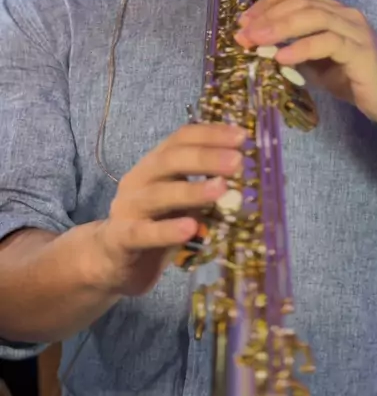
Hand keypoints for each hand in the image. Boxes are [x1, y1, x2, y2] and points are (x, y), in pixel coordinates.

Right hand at [92, 123, 245, 296]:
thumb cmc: (155, 224)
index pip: (181, 138)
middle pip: (170, 160)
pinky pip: (143, 233)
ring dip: (191, 190)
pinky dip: (167, 230)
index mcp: (155, 164)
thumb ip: (206, 187)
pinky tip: (190, 228)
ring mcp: (128, 208)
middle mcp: (140, 179)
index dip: (211, 134)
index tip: (242, 136)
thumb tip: (248, 175)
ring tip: (221, 189)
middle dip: (205, 157)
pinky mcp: (120, 239)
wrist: (110, 261)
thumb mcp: (182, 201)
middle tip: (237, 161)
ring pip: (159, 194)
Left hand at [235, 0, 376, 125]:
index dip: (266, 3)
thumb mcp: (316, 63)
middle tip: (243, 35)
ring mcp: (354, 30)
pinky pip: (328, 42)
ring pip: (312, 16)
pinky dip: (302, 48)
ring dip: (279, 27)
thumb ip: (293, 50)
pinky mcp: (361, 52)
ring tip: (256, 43)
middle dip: (266, 16)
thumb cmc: (354, 79)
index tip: (243, 23)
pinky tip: (282, 58)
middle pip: (299, 1)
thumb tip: (259, 48)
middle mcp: (343, 14)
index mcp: (331, 11)